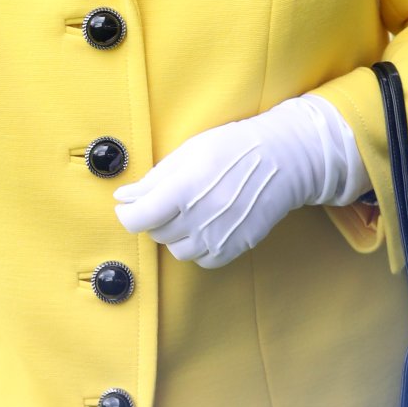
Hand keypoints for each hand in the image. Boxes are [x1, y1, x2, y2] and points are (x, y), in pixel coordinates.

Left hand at [113, 95, 369, 268]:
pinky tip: (206, 223)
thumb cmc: (234, 147)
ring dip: (175, 233)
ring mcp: (218, 237)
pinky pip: (202, 259)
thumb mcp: (190, 151)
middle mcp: (199, 218)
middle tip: (167, 199)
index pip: (138, 218)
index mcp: (183, 189)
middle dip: (153, 217)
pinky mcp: (234, 248)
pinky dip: (198, 245)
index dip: (127, 214)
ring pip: (176, 249)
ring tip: (189, 210)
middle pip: (156, 233)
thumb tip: (123, 197)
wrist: (284, 160)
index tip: (127, 207)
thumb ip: (154, 178)